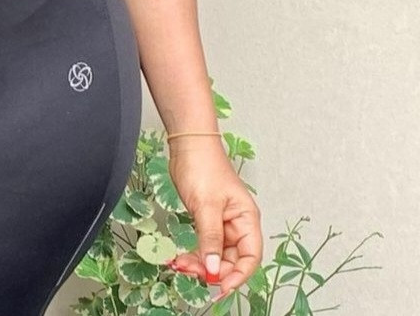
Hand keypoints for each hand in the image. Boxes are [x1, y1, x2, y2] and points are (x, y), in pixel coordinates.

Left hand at [166, 138, 262, 299]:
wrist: (187, 144)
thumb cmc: (203, 165)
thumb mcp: (206, 205)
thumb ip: (210, 238)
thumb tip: (212, 268)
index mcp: (246, 219)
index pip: (250, 257)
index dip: (237, 275)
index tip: (220, 287)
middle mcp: (237, 223)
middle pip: (231, 258)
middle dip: (212, 269)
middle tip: (191, 273)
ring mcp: (221, 221)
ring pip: (214, 253)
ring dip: (199, 263)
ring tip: (180, 264)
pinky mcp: (206, 218)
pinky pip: (203, 243)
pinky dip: (193, 252)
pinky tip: (181, 257)